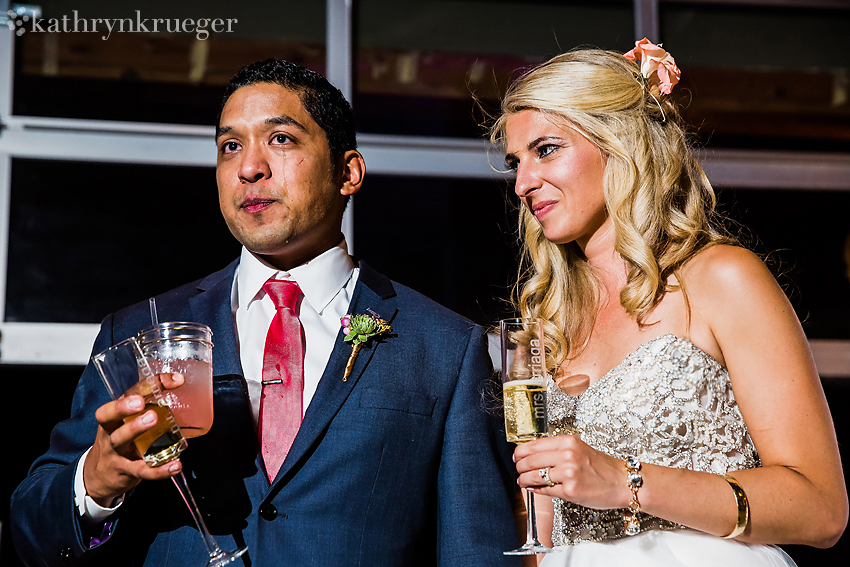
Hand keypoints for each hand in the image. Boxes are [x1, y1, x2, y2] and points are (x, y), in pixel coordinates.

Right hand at [83, 373, 183, 506]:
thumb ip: (147, 410)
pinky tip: (175, 465)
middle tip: (140, 402)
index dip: (148, 385)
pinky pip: (141, 470)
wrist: (97, 477)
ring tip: (154, 419)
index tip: (175, 379)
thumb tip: (181, 395)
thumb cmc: (119, 442)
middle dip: (124, 407)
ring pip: (121, 440)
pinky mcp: (124, 472)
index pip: (128, 394)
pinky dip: (159, 470)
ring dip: (136, 429)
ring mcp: (115, 452)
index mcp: (115, 415)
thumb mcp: (126, 424)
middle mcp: (111, 431)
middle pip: (110, 416)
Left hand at [514, 435, 631, 509]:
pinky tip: (534, 489)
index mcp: (568, 441)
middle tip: (518, 470)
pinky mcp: (570, 491)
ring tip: (522, 481)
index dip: (520, 452)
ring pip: (535, 476)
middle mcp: (567, 455)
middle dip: (520, 467)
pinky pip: (545, 490)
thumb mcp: (579, 449)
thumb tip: (531, 455)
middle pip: (531, 461)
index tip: (516, 456)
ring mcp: (569, 473)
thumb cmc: (602, 467)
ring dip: (524, 480)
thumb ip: (557, 450)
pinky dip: (536, 490)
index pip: (533, 445)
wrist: (622, 481)